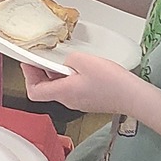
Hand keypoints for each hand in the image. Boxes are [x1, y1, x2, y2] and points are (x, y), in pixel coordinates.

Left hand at [21, 50, 139, 117]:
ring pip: (60, 88)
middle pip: (46, 88)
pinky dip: (71, 78)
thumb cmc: (111, 82)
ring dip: (58, 74)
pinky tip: (82, 69)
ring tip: (67, 61)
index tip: (29, 63)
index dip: (28, 76)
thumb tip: (66, 63)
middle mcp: (68, 101)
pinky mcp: (88, 101)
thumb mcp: (83, 60)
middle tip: (46, 58)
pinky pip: (73, 89)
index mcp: (63, 92)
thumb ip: (68, 59)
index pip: (34, 91)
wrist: (133, 96)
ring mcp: (78, 103)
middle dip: (42, 72)